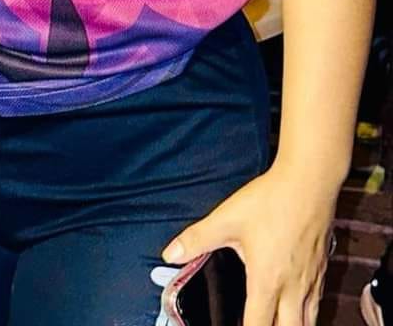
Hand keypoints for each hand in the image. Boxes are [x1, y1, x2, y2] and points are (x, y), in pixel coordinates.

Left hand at [163, 166, 336, 325]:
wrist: (309, 182)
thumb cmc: (270, 200)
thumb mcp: (227, 218)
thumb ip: (197, 238)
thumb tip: (170, 254)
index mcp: (267, 280)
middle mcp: (293, 289)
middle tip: (258, 324)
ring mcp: (312, 282)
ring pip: (309, 323)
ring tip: (277, 323)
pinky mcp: (322, 271)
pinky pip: (317, 305)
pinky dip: (307, 314)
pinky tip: (298, 307)